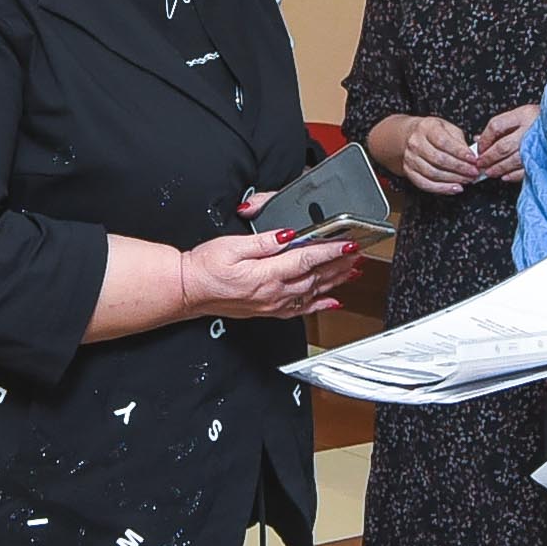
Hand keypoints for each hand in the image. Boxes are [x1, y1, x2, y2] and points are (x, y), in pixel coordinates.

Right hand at [177, 222, 353, 321]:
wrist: (189, 290)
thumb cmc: (205, 267)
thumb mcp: (231, 246)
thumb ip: (263, 242)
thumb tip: (287, 235)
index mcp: (265, 274)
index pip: (306, 259)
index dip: (330, 250)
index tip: (348, 243)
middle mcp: (273, 293)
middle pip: (315, 276)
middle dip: (339, 263)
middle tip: (357, 252)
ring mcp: (272, 304)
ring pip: (312, 292)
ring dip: (335, 281)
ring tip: (353, 270)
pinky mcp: (269, 310)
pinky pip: (301, 309)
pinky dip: (320, 305)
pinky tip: (333, 301)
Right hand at [364, 114, 481, 197]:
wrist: (407, 136)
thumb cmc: (430, 132)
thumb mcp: (446, 127)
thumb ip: (459, 140)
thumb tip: (470, 155)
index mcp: (427, 128)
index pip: (444, 142)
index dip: (460, 153)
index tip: (473, 159)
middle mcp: (416, 143)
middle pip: (439, 159)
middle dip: (460, 168)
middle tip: (473, 172)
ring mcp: (411, 158)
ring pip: (433, 173)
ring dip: (453, 179)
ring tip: (467, 180)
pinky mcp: (409, 172)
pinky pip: (425, 184)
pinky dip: (441, 189)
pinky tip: (453, 188)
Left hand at [472, 104, 536, 184]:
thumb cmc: (542, 121)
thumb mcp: (521, 115)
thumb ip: (502, 127)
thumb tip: (480, 139)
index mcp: (524, 114)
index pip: (496, 126)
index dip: (485, 139)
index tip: (479, 147)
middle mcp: (531, 129)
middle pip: (502, 146)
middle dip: (488, 157)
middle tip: (480, 163)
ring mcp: (538, 145)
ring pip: (513, 160)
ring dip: (498, 168)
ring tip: (489, 171)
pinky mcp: (544, 158)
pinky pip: (526, 170)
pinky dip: (513, 175)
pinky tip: (505, 176)